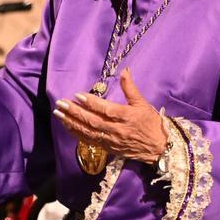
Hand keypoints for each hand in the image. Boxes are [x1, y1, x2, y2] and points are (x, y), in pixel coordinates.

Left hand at [53, 69, 167, 163]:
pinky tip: (67, 126)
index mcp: (126, 116)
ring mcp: (112, 140)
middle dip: (75, 112)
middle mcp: (117, 130)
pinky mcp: (109, 148)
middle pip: (93, 121)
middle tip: (61, 103)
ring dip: (72, 122)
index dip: (91, 102)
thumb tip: (125, 70)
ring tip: (59, 114)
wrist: (160, 147)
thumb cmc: (151, 123)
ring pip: (88, 132)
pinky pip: (90, 141)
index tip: (77, 95)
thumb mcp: (143, 103)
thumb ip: (130, 88)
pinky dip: (78, 134)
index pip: (105, 109)